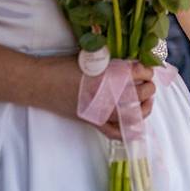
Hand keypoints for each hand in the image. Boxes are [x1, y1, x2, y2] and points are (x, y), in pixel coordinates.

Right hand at [38, 57, 156, 139]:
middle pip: (138, 94)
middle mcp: (105, 96)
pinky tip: (136, 126)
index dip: (146, 70)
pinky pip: (114, 132)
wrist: (40, 83)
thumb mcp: (89, 58)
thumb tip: (132, 65)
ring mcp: (100, 112)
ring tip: (146, 101)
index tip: (148, 68)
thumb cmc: (62, 67)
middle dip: (148, 87)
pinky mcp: (92, 122)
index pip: (136, 73)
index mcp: (105, 76)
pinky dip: (128, 131)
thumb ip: (111, 62)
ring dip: (144, 107)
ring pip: (132, 114)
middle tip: (149, 83)